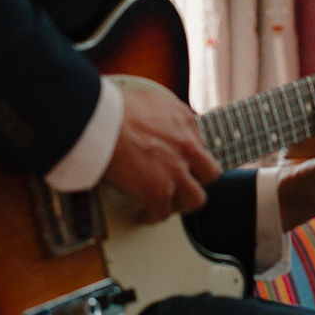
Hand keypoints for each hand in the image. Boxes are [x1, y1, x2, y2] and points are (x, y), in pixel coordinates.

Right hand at [106, 76, 220, 225]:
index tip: (180, 160)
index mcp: (185, 122)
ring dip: (181, 202)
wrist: (103, 123)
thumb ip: (159, 112)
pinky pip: (162, 213)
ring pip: (195, 199)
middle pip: (210, 172)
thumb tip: (151, 115)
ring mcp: (176, 172)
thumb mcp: (150, 98)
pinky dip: (152, 216)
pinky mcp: (159, 193)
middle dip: (198, 180)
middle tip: (184, 184)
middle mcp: (187, 147)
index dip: (189, 155)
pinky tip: (143, 215)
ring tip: (167, 204)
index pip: (198, 143)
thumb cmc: (115, 108)